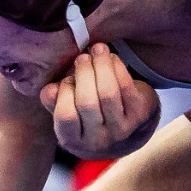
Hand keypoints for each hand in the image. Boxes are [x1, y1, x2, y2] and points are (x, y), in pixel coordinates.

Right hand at [40, 43, 160, 159]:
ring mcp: (122, 130)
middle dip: (83, 73)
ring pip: (108, 92)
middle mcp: (99, 141)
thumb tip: (49, 90)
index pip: (66, 116)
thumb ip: (55, 101)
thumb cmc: (92, 115)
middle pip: (87, 102)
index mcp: (75, 141)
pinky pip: (126, 86)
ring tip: (97, 49)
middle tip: (82, 57)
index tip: (68, 78)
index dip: (65, 92)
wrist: (132, 129)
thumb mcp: (70, 112)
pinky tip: (111, 58)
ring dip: (101, 65)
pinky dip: (117, 67)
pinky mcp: (140, 115)